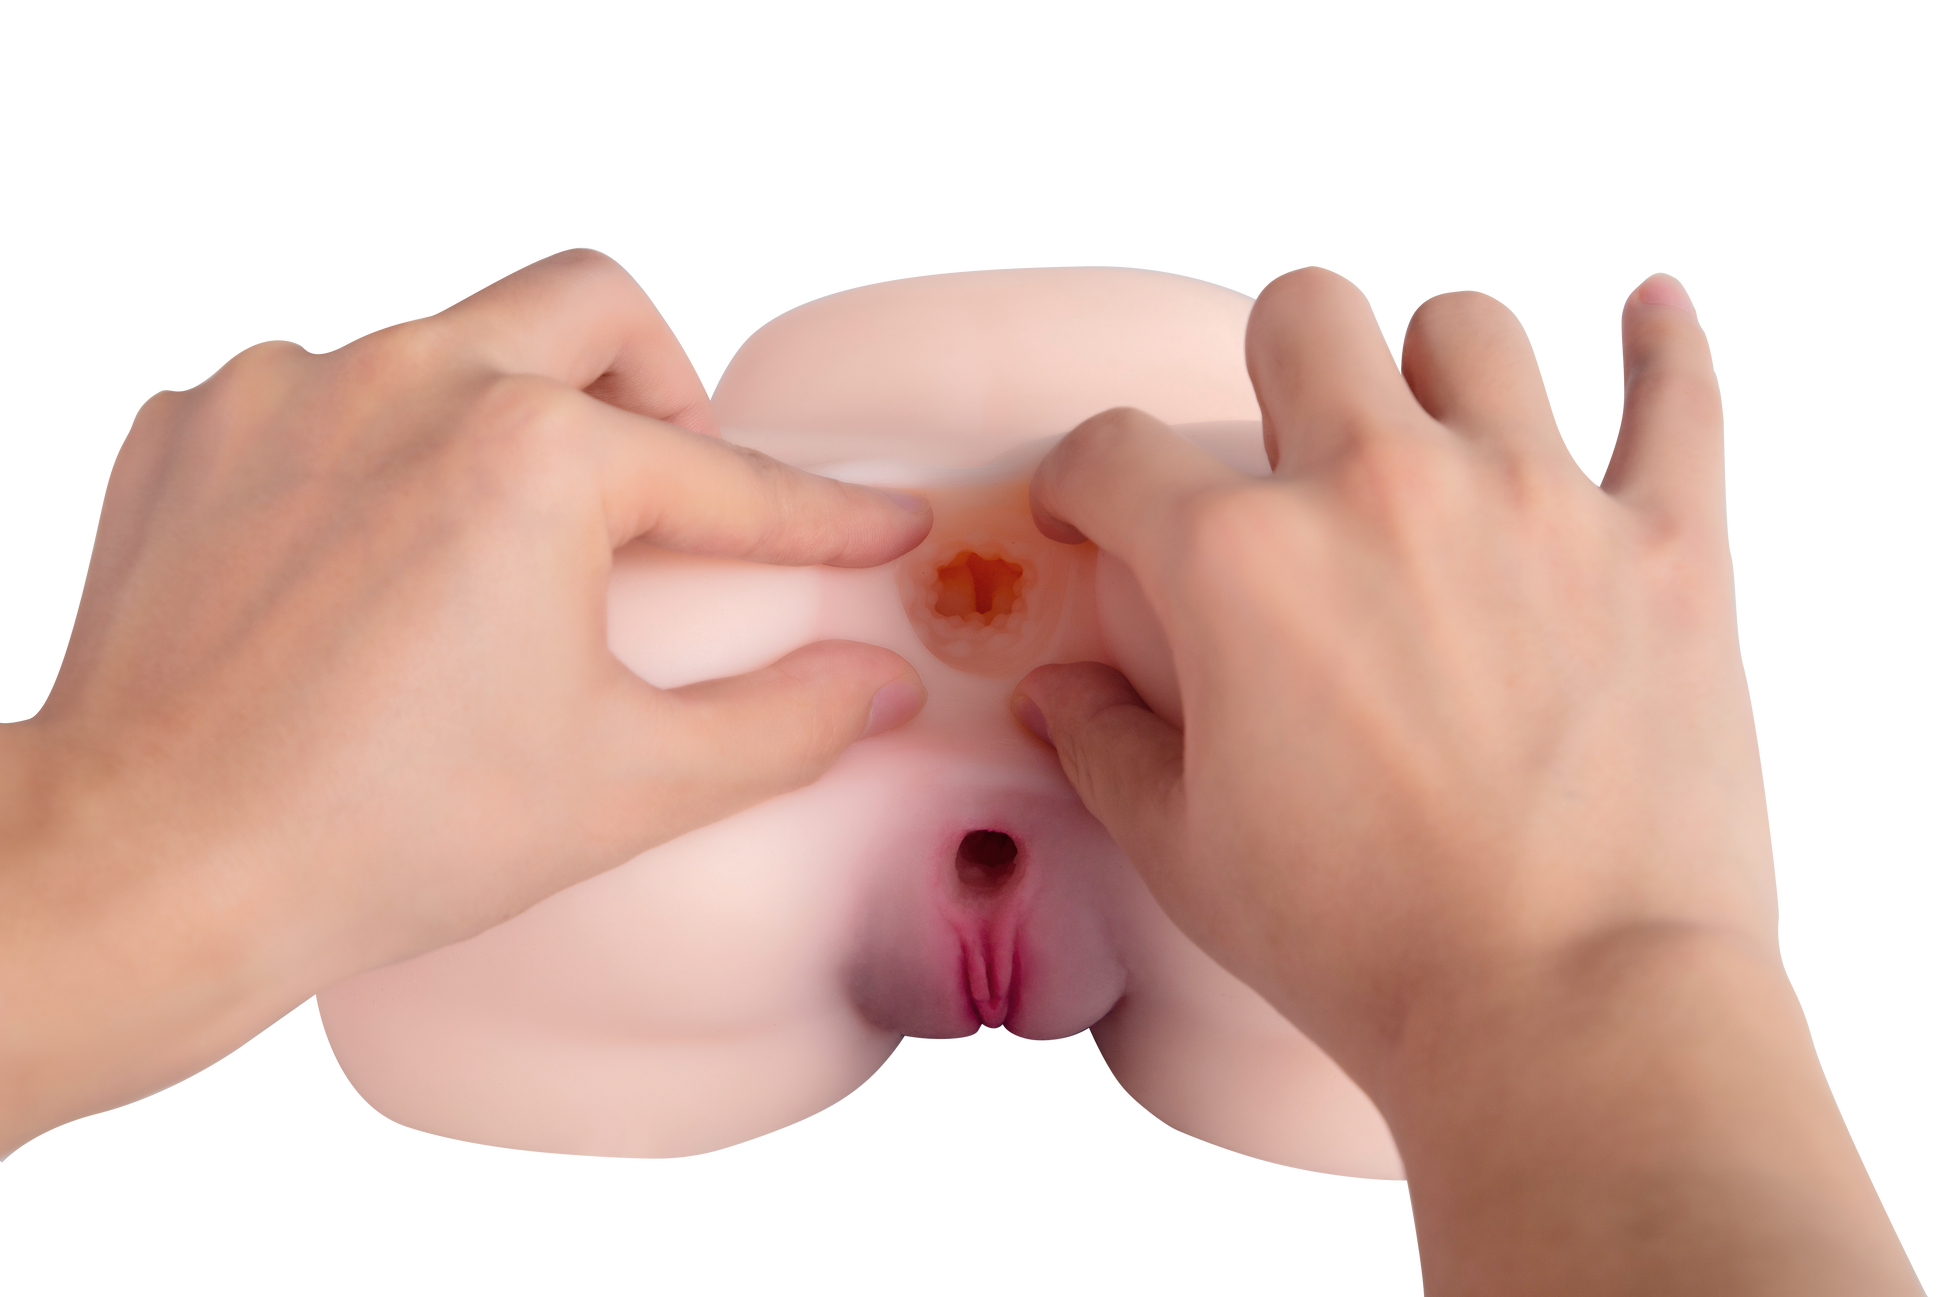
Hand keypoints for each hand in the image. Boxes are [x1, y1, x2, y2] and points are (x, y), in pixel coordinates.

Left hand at [0, 248, 929, 1152]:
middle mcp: (407, 379)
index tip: (874, 523)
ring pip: (447, 340)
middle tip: (671, 482)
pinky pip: (325, 394)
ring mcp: (285, 390)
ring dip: (505, 416)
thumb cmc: (381, 833)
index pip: (726, 475)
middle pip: (590, 306)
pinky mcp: (193, 426)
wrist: (150, 870)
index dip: (822, 512)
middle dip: (660, 381)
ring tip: (500, 544)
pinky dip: (377, 453)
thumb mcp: (627, 787)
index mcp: (533, 455)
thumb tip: (872, 685)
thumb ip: (782, 724)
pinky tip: (373, 561)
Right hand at [1017, 267, 1916, 1292]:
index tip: (1095, 508)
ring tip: (1434, 424)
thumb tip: (1054, 692)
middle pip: (1303, 316)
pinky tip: (1650, 315)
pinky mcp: (1664, 545)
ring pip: (1471, 329)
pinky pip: (1676, 396)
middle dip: (1271, 368)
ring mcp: (1535, 501)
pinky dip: (1663, 349)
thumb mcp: (1187, 851)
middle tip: (1279, 445)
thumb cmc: (1363, 944)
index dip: (1086, 477)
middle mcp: (1381, 490)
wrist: (1567, 1013)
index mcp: (1241, 563)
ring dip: (1435, 366)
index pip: (1116, 450)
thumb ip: (1106, 745)